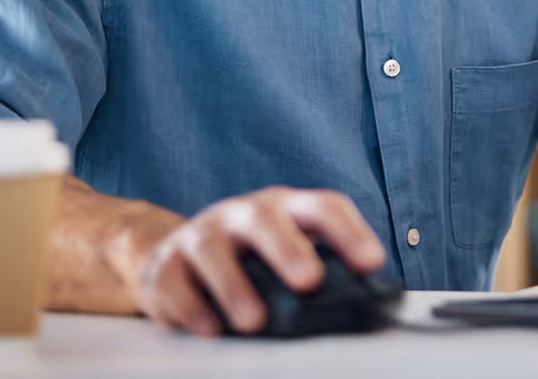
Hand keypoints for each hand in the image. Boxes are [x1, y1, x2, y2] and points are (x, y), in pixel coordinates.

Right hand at [127, 186, 385, 335]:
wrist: (173, 253)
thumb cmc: (246, 259)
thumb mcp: (283, 254)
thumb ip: (318, 272)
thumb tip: (363, 305)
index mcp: (284, 209)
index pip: (322, 207)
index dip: (350, 232)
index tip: (371, 263)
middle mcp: (243, 215)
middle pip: (266, 218)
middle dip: (288, 248)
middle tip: (309, 281)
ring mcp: (201, 235)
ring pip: (214, 250)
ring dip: (235, 285)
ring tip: (254, 321)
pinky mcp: (165, 266)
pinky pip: (174, 283)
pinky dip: (191, 309)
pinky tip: (209, 329)